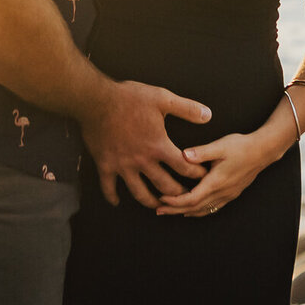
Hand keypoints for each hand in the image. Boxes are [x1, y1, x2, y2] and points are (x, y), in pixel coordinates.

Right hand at [84, 79, 209, 207]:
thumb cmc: (129, 97)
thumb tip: (208, 115)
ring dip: (151, 202)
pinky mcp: (105, 165)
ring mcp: (123, 166)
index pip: (183, 167)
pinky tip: (117, 202)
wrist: (96, 100)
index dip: (196, 174)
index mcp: (158, 145)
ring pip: (139, 193)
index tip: (203, 177)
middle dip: (179, 193)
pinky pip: (109, 187)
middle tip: (186, 197)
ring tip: (159, 206)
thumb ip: (187, 109)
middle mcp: (142, 160)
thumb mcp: (162, 98)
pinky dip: (112, 197)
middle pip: (165, 186)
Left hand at [154, 125, 290, 218]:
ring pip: (203, 210)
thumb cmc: (241, 146)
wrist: (263, 151)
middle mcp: (221, 192)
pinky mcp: (231, 193)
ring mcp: (228, 195)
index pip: (191, 198)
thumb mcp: (220, 146)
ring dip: (186, 211)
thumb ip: (201, 152)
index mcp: (216, 182)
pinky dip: (199, 210)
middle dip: (175, 210)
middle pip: (194, 208)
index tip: (161, 199)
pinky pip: (212, 207)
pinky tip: (192, 209)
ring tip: (170, 212)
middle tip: (158, 210)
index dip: (175, 201)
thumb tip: (183, 155)